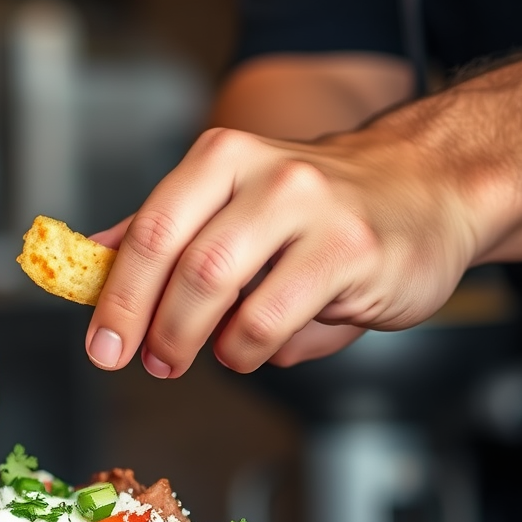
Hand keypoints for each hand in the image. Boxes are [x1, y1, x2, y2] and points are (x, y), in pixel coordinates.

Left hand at [85, 122, 479, 376]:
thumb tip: (93, 259)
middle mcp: (266, 173)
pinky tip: (256, 348)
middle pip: (182, 263)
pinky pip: (273, 319)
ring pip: (221, 289)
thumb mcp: (233, 205)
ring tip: (200, 356)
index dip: (118, 297)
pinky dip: (251, 349)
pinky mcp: (351, 251)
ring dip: (196, 340)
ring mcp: (313, 209)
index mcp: (222, 158)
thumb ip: (166, 231)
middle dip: (153, 327)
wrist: (428, 189)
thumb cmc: (318, 210)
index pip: (150, 230)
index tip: (102, 346)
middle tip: (152, 362)